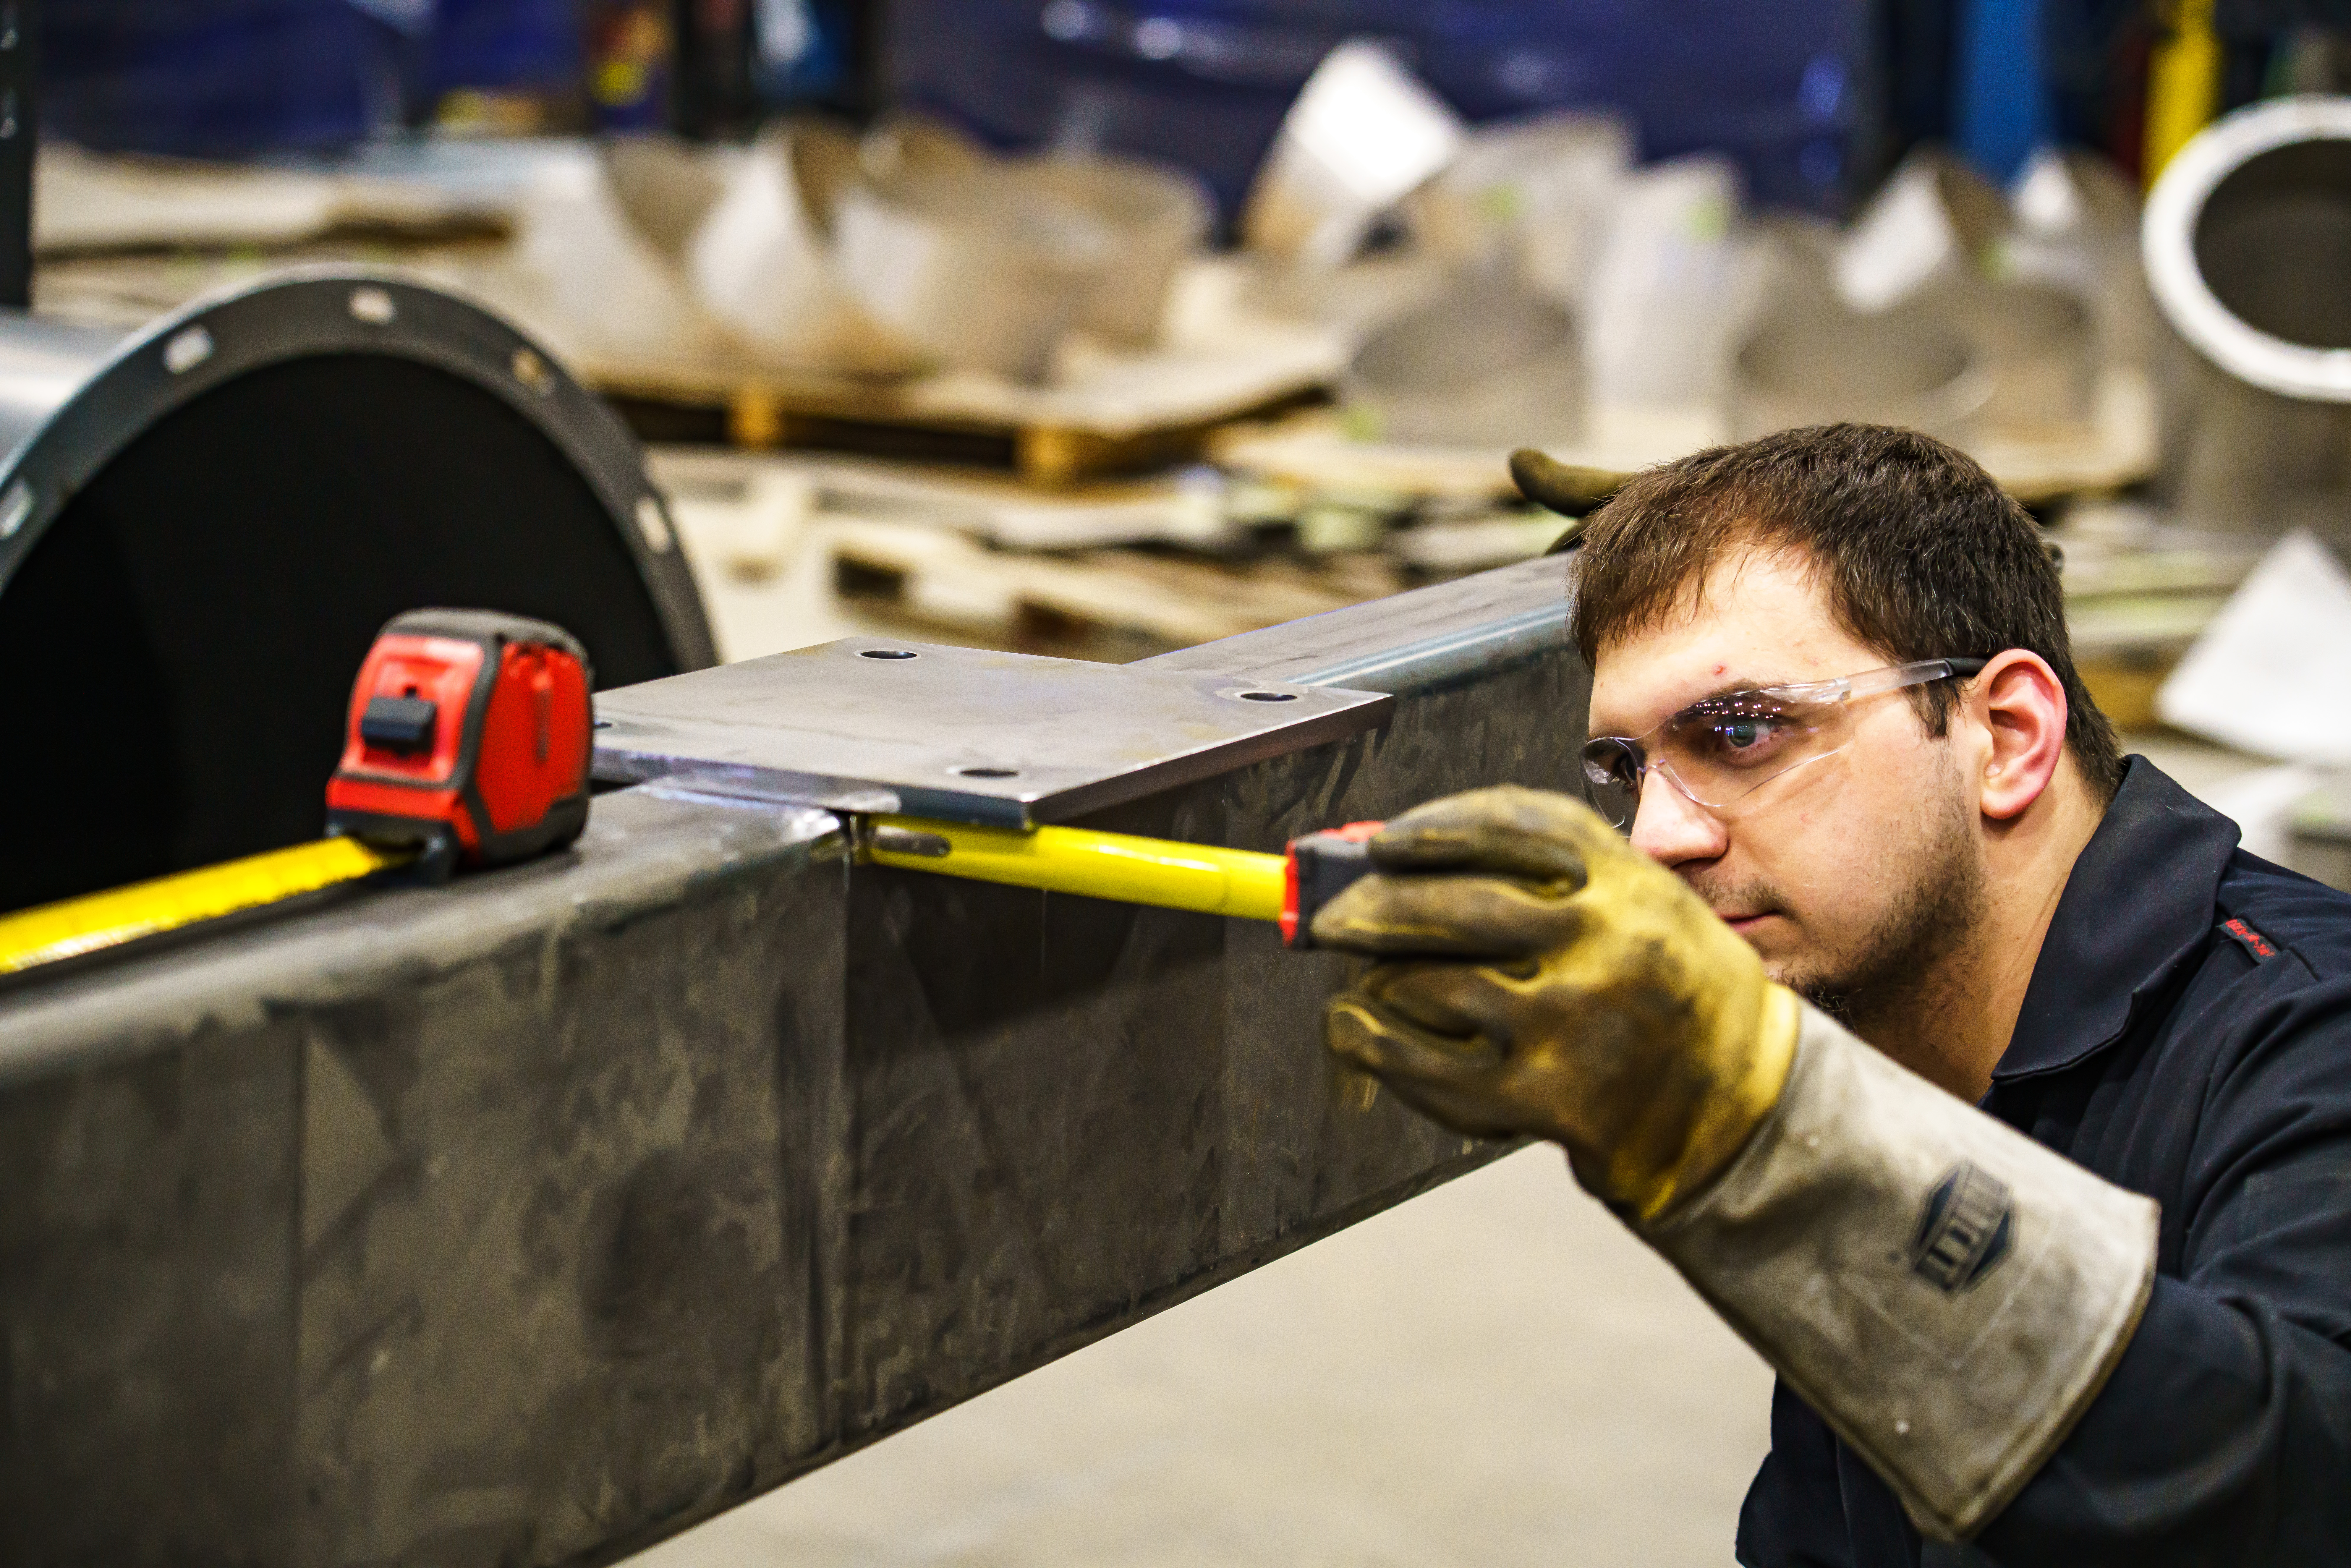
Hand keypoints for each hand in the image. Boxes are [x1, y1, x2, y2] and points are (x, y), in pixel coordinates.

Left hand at [1314, 785, 1797, 1219]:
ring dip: (1375, 981)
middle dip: (1372, 908)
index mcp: (1628, 884)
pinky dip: (1368, 1040)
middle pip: (1453, 908)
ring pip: (1429, 985)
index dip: (1432, 829)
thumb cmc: (1666, 986)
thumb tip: (1401, 852)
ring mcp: (1577, 1022)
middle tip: (1328, 919)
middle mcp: (1607, 943)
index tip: (1381, 845)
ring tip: (1363, 982)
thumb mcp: (1638, 903)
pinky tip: (1349, 1028)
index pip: (1512, 827)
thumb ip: (1547, 872)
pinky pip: (1426, 1064)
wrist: (1740, 1101)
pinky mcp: (1549, 1097)